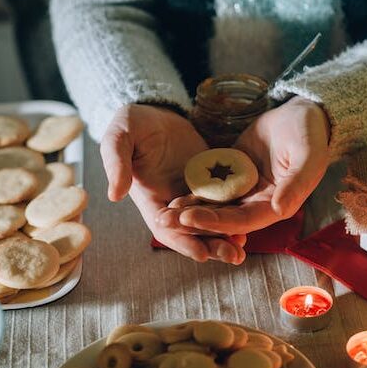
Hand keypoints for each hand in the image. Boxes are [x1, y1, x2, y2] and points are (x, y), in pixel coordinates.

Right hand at [100, 104, 245, 263]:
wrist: (156, 111)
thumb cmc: (133, 124)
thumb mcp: (119, 138)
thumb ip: (117, 164)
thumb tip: (114, 195)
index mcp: (151, 199)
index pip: (166, 229)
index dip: (183, 242)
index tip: (202, 254)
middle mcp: (173, 203)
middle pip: (193, 232)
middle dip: (212, 245)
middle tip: (233, 256)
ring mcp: (193, 193)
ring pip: (211, 221)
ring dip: (226, 235)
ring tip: (244, 246)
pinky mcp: (211, 181)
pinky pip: (224, 200)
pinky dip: (236, 212)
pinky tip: (252, 221)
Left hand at [170, 97, 330, 233]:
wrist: (302, 115)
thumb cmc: (309, 134)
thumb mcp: (308, 155)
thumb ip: (297, 183)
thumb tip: (280, 210)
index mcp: (277, 205)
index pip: (244, 220)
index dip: (217, 222)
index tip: (190, 219)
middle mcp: (259, 203)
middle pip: (224, 219)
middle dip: (196, 221)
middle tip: (166, 221)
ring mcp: (244, 191)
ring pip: (215, 207)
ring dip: (190, 212)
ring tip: (163, 215)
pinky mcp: (233, 176)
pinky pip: (211, 188)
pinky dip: (193, 195)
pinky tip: (172, 198)